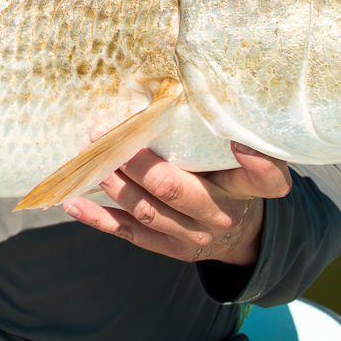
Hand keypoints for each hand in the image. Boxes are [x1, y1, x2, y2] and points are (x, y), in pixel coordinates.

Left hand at [62, 132, 292, 265]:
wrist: (239, 236)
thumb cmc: (235, 183)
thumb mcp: (246, 162)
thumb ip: (227, 137)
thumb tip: (184, 92)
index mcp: (246, 190)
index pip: (266, 180)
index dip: (257, 163)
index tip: (238, 141)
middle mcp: (219, 216)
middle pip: (175, 189)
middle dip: (137, 161)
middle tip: (108, 135)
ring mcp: (190, 237)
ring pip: (146, 210)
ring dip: (114, 183)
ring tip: (90, 156)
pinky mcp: (167, 248)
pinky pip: (128, 233)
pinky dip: (99, 218)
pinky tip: (74, 203)